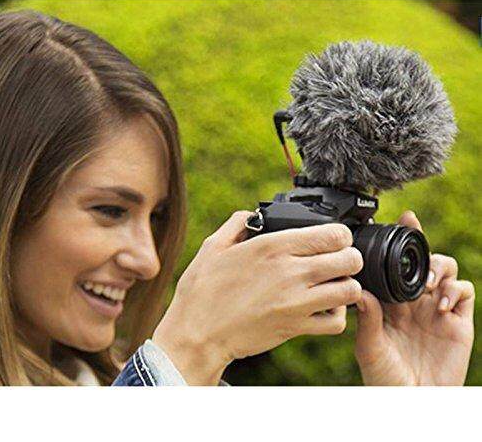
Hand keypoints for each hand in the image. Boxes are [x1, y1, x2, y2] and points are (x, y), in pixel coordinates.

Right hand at [153, 211, 362, 384]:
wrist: (196, 333)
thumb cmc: (202, 290)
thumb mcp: (213, 246)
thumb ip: (237, 223)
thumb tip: (252, 213)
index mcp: (272, 247)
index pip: (332, 234)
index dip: (341, 234)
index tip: (334, 238)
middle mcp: (290, 272)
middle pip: (349, 260)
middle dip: (350, 257)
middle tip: (340, 259)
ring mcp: (296, 302)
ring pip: (350, 291)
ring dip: (348, 285)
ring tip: (335, 283)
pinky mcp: (296, 327)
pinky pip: (336, 323)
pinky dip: (338, 315)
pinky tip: (325, 307)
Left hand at [355, 210, 474, 385]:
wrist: (412, 403)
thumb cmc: (385, 377)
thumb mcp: (369, 348)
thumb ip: (367, 320)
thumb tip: (360, 290)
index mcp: (390, 301)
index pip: (395, 265)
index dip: (401, 242)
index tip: (400, 220)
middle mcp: (413, 301)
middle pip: (424, 260)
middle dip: (423, 245)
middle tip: (416, 239)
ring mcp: (436, 309)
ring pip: (446, 269)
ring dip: (440, 267)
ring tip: (429, 283)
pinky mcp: (458, 322)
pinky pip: (465, 292)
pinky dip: (456, 289)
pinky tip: (440, 302)